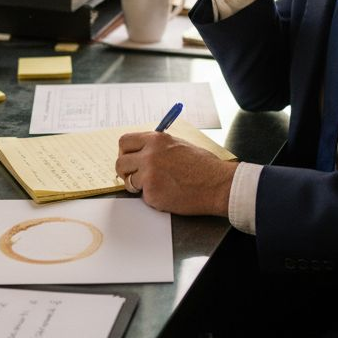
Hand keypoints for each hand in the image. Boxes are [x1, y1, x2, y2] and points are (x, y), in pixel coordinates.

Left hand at [116, 132, 237, 215]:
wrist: (218, 184)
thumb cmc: (204, 166)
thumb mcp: (179, 145)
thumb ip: (158, 147)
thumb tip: (141, 152)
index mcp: (156, 140)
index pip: (125, 142)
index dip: (125, 152)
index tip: (129, 159)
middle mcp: (149, 155)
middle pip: (120, 162)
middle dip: (125, 171)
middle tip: (134, 176)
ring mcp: (149, 175)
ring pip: (129, 181)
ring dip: (138, 186)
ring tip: (157, 186)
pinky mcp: (152, 193)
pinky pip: (143, 196)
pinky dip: (153, 197)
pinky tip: (168, 194)